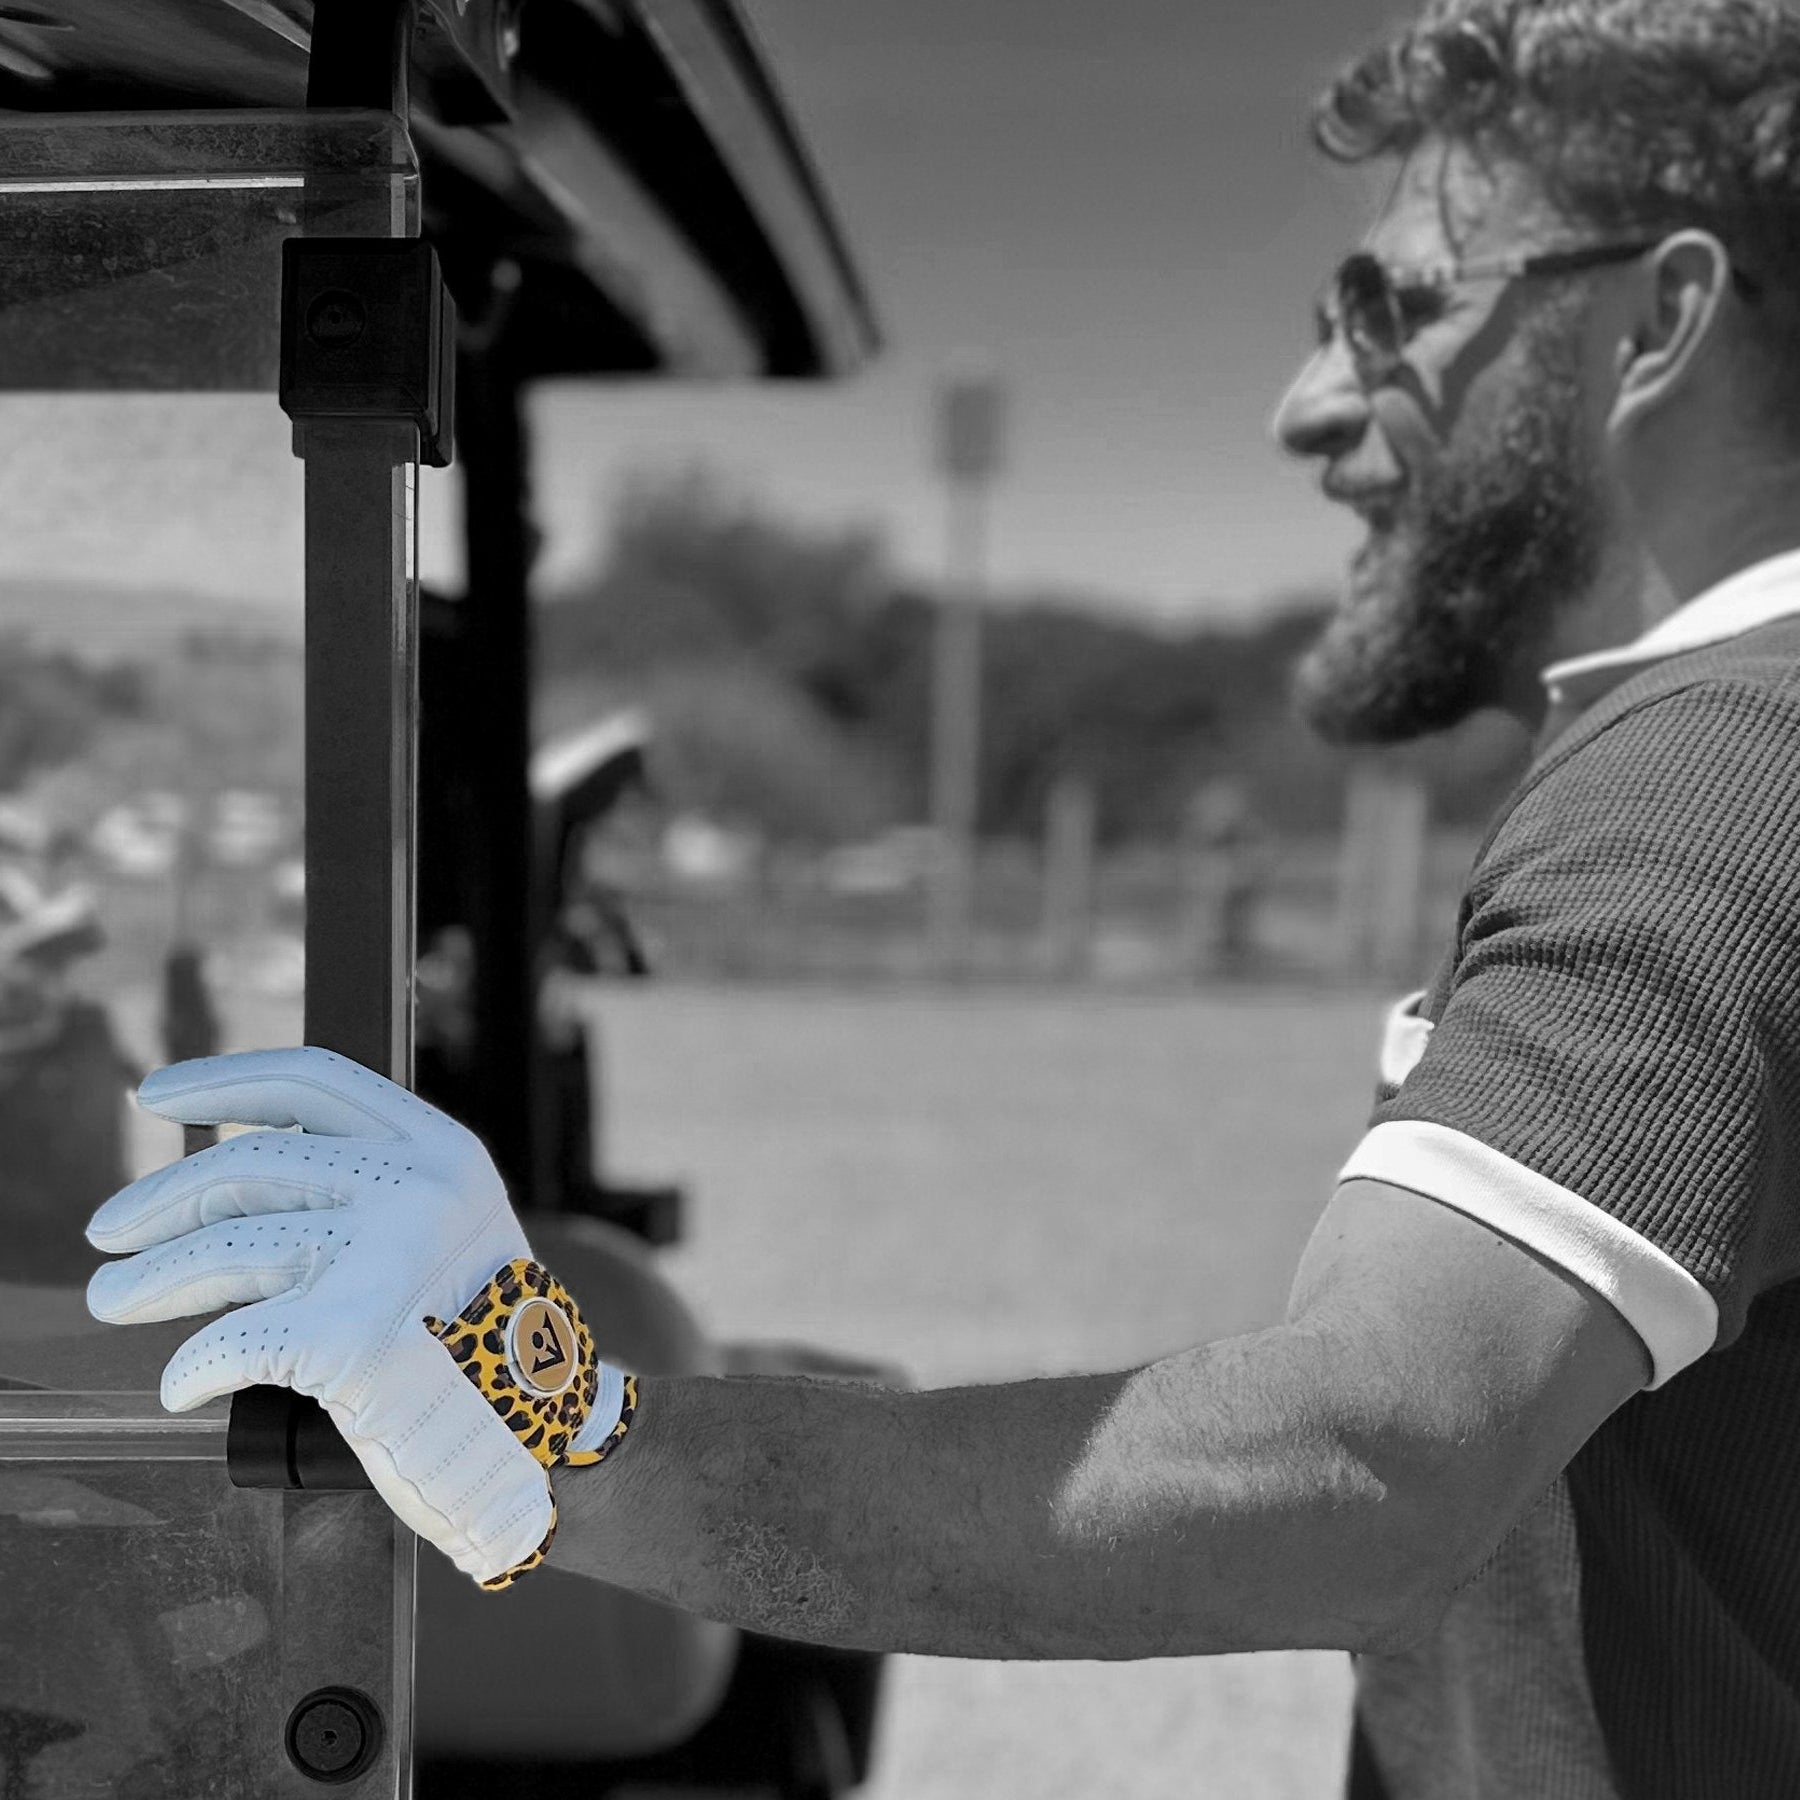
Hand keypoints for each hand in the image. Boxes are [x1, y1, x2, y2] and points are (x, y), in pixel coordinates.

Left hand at [85, 1046, 633, 1587]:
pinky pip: (232, 1342)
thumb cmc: (485, 1339)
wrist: (546, 1430)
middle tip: (111, 1231)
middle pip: (250, 1166)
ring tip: (117, 1299)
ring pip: (226, 1249)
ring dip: (154, 1279)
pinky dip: (193, 1366)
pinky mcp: (349, 1339)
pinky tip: (184, 1383)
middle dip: (161, 1199)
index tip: (157, 1094)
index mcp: (440, 1151)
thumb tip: (226, 1183)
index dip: (224, 1083)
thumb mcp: (449, 1224)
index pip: (313, 1084)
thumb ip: (370, 1188)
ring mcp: (384, 1259)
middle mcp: (415, 1189)